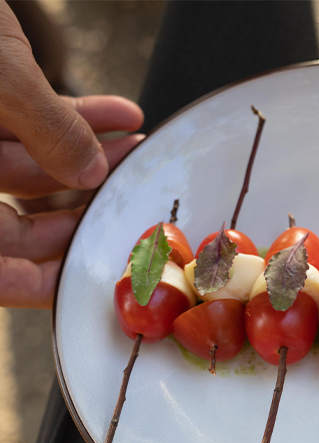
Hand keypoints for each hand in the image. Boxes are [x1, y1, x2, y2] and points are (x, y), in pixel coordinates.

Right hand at [0, 1, 143, 306]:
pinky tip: (118, 113)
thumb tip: (90, 172)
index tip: (92, 275)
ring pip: (25, 174)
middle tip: (128, 205)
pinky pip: (21, 130)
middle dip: (81, 213)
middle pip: (14, 230)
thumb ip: (46, 127)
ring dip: (86, 159)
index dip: (39, 284)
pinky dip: (68, 120)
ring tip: (133, 146)